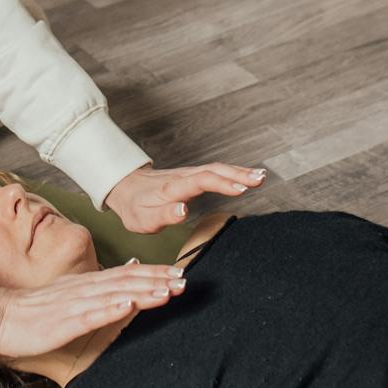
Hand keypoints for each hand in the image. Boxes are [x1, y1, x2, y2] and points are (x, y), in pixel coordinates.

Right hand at [0, 264, 187, 363]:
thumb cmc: (32, 312)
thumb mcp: (67, 300)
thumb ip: (94, 294)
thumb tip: (122, 288)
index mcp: (85, 285)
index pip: (125, 275)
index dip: (153, 273)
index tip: (179, 273)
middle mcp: (83, 290)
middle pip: (125, 281)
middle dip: (157, 280)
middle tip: (185, 280)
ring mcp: (73, 305)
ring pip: (113, 296)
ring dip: (141, 293)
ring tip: (167, 291)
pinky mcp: (61, 322)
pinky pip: (88, 316)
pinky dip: (109, 310)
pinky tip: (127, 307)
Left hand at [103, 160, 266, 234]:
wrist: (126, 189)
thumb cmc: (136, 208)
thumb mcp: (143, 219)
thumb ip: (164, 215)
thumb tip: (184, 210)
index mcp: (172, 188)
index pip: (199, 181)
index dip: (220, 184)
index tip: (240, 189)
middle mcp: (183, 177)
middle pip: (213, 171)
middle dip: (237, 174)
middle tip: (260, 179)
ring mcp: (188, 174)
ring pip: (216, 168)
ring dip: (239, 171)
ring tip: (261, 176)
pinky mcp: (193, 175)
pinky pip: (215, 170)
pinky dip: (234, 171)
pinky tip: (249, 175)